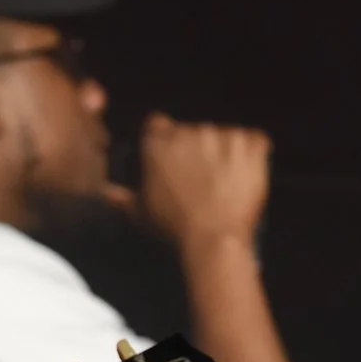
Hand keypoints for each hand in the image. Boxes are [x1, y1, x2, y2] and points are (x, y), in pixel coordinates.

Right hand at [129, 112, 269, 251]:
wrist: (214, 237)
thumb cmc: (174, 226)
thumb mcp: (141, 213)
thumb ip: (123, 197)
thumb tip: (105, 192)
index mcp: (158, 143)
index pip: (158, 124)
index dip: (165, 139)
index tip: (172, 156)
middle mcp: (189, 131)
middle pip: (193, 130)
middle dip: (198, 148)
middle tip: (201, 176)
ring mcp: (222, 134)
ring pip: (224, 135)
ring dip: (226, 151)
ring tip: (226, 180)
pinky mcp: (250, 142)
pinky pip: (255, 140)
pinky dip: (254, 153)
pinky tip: (246, 173)